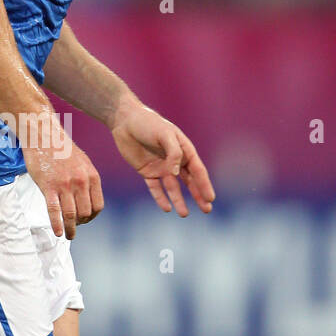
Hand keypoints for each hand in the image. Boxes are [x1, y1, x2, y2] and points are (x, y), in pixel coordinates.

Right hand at [23, 114, 103, 239]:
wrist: (42, 134)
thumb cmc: (60, 148)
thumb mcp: (82, 161)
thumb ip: (87, 179)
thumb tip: (87, 197)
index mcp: (92, 176)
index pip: (98, 205)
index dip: (92, 217)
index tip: (85, 220)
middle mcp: (81, 182)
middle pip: (86, 213)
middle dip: (81, 223)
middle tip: (74, 226)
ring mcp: (65, 185)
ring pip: (72, 215)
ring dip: (71, 229)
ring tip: (68, 235)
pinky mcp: (49, 186)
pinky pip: (55, 211)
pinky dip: (57, 224)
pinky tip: (57, 232)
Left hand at [111, 100, 214, 216]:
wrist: (125, 120)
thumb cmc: (148, 123)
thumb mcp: (164, 134)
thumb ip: (173, 153)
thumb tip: (176, 173)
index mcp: (184, 149)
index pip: (197, 170)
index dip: (204, 185)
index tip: (210, 199)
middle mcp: (174, 160)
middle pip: (189, 181)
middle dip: (198, 195)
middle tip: (207, 210)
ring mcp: (161, 167)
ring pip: (173, 187)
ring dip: (179, 200)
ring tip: (184, 214)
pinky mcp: (147, 171)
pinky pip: (155, 188)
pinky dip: (160, 198)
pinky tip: (166, 208)